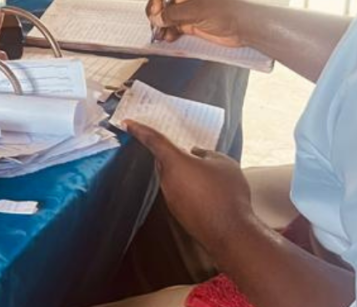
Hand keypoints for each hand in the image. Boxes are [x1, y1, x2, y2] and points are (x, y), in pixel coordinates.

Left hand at [127, 120, 254, 253]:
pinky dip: (189, 189)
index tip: (126, 123)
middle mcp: (167, 180)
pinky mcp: (178, 213)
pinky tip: (208, 193)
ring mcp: (171, 198)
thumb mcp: (224, 163)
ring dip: (184, 173)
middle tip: (189, 151)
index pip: (153, 140)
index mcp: (175, 162)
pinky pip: (180, 194)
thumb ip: (207, 153)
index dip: (139, 129)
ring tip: (208, 176)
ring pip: (172, 178)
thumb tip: (197, 153)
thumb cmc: (227, 194)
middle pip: (164, 160)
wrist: (230, 233)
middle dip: (174, 155)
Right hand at [146, 0, 249, 46]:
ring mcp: (190, 12)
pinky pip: (175, 28)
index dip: (156, 0)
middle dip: (158, 15)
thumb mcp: (197, 9)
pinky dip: (169, 33)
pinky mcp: (193, 25)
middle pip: (164, 4)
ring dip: (162, 26)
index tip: (153, 13)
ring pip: (168, 18)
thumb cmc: (228, 11)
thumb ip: (174, 13)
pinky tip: (168, 37)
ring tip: (161, 35)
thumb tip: (157, 17)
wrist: (245, 27)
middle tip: (155, 25)